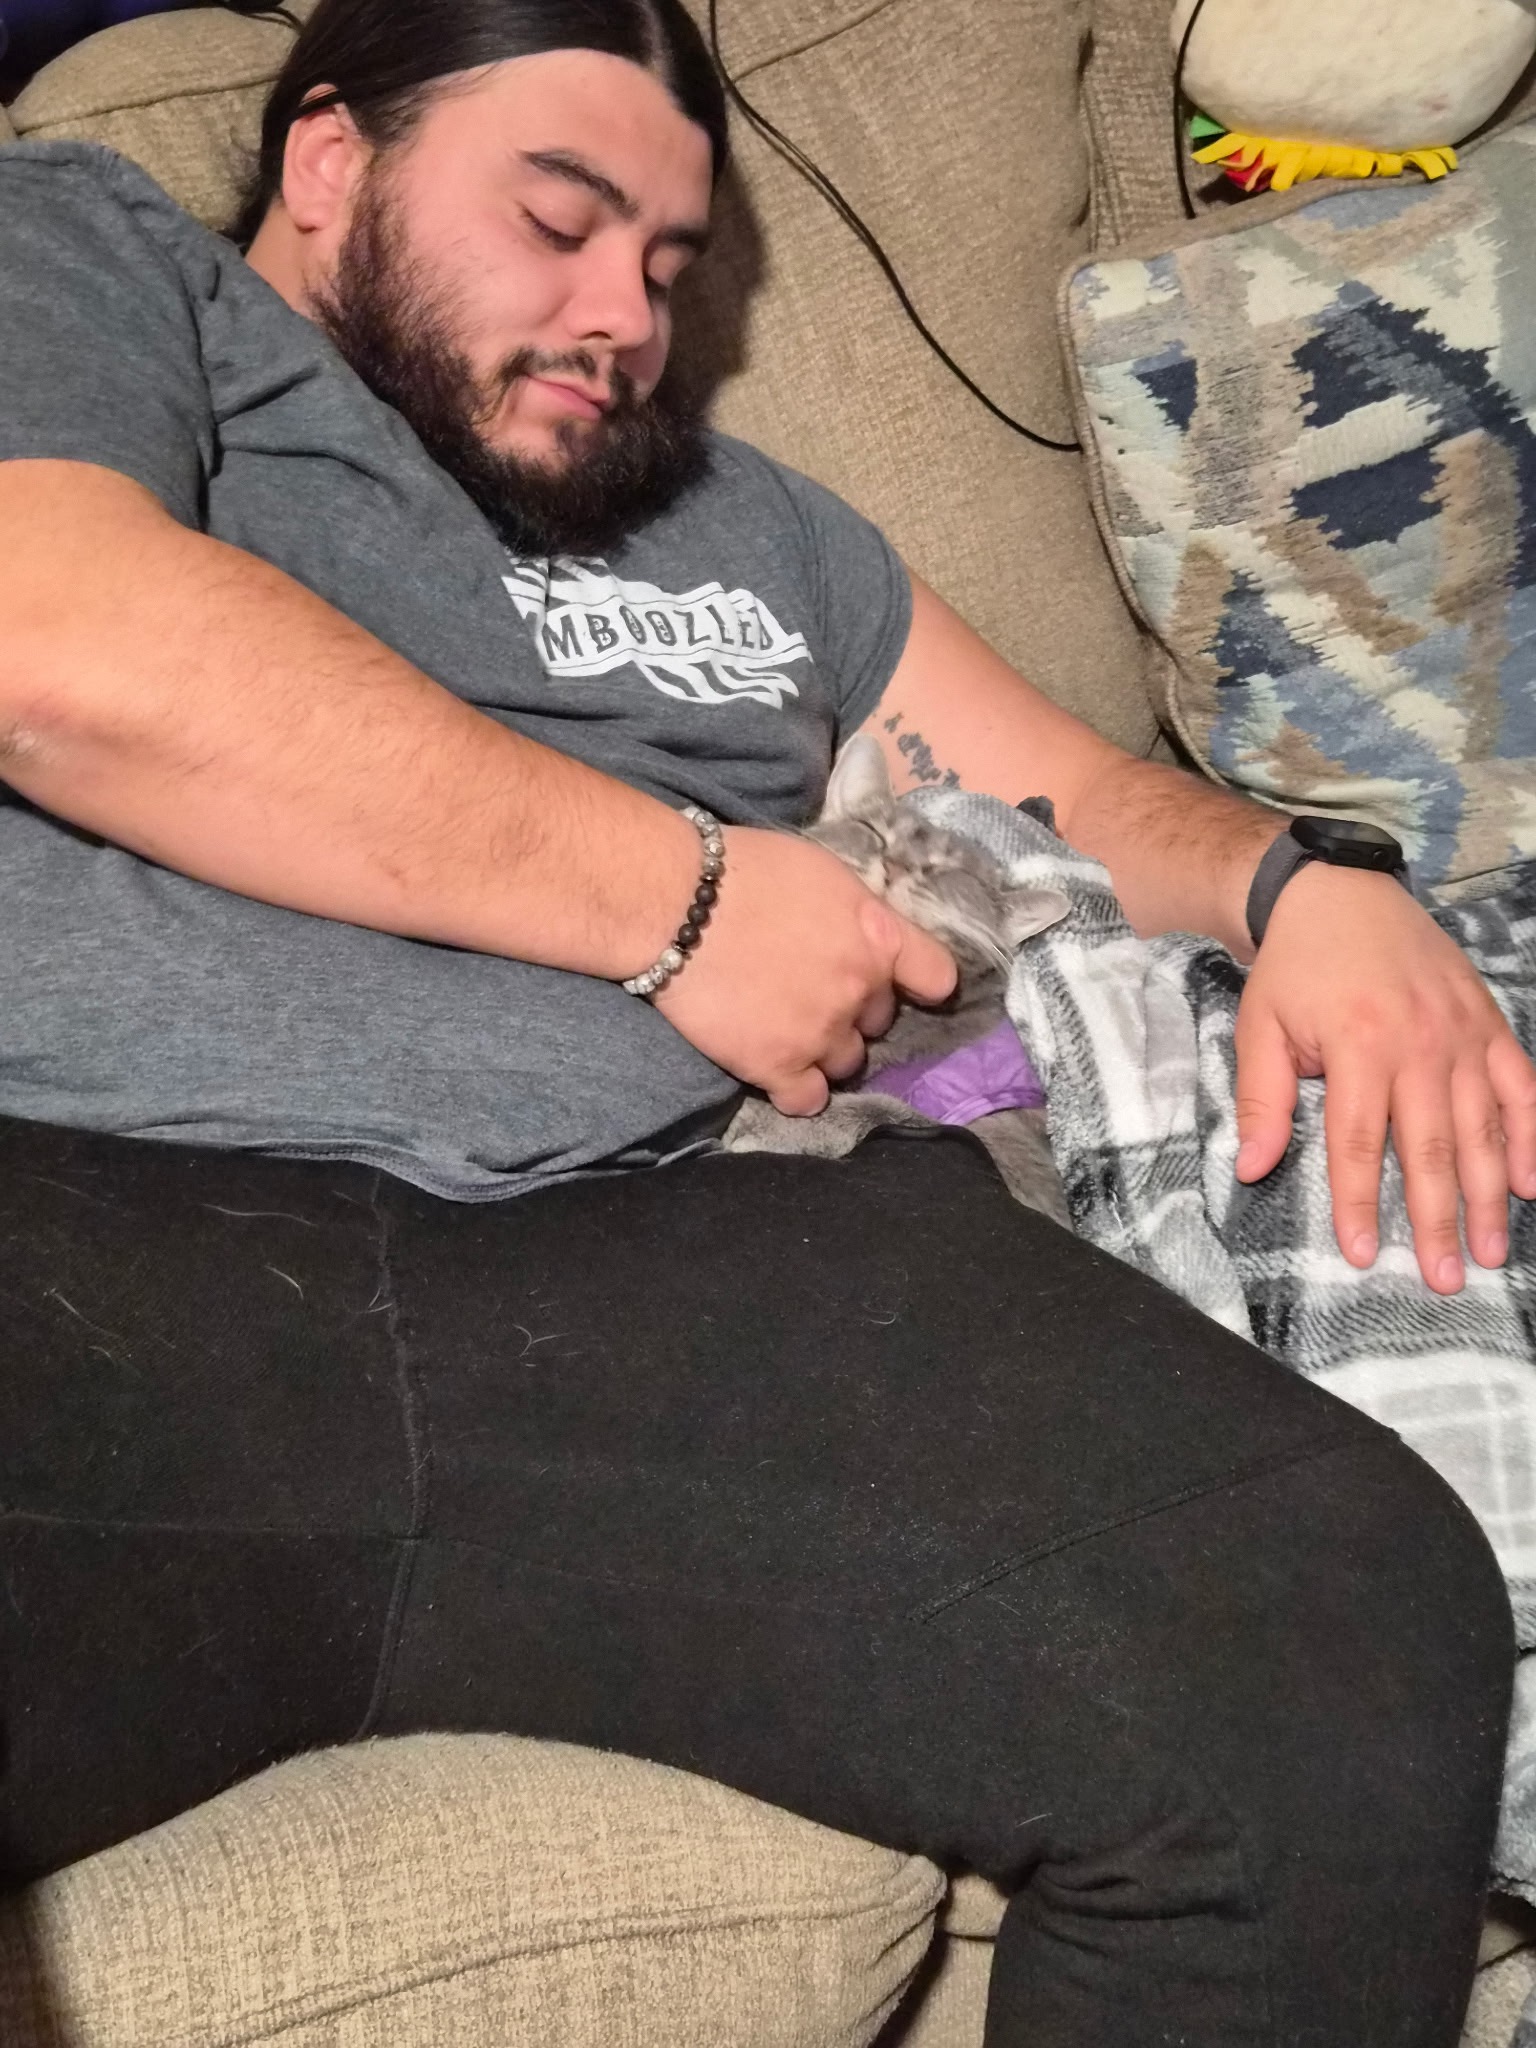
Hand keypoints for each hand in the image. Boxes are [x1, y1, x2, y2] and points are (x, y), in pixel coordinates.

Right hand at [655, 827, 955, 1113]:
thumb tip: (863, 934)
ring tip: (786, 1028)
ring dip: (825, 1050)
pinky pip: (807, 1101)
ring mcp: (821, 1033)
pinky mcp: (777, 1066)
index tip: (901, 985)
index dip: (918, 983)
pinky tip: (778, 1072)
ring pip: (847, 1062)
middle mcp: (860, 990)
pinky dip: (797, 1092)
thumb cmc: (745, 870)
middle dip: (853, 1010)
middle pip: (879, 1021)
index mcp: (878, 937)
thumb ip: (857, 914)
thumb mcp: (823, 873)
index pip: (937, 978)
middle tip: (808, 991)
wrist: (676, 902)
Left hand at [1234, 863, 1535, 1293]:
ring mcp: (1461, 1034)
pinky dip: (1532, 1136)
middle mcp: (1418, 1043)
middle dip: (1438, 1218)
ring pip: (1482, 1127)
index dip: (1360, 1202)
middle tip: (1444, 1279)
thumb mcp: (1260, 1027)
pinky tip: (1532, 1184)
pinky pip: (1520, 1087)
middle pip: (1431, 1146)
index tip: (1364, 1255)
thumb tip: (1253, 1168)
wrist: (1337, 895)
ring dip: (1488, 1195)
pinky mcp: (1488, 1024)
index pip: (1358, 1142)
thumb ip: (1262, 1099)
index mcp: (1358, 1045)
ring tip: (1490, 1252)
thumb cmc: (1293, 969)